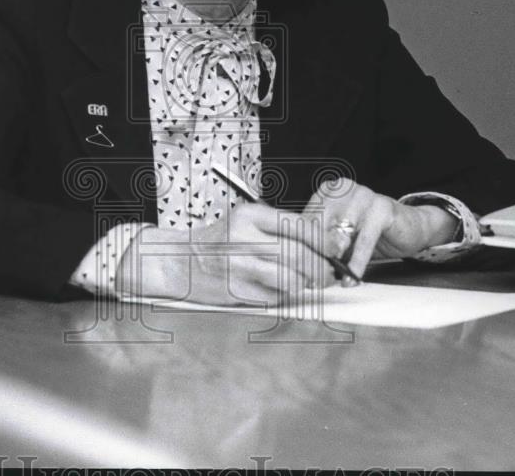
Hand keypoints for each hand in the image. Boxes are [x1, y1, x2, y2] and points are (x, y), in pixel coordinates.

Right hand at [114, 202, 335, 305]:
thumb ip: (280, 229)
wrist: (178, 261)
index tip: (335, 250)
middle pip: (300, 256)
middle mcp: (244, 239)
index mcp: (249, 216)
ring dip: (306, 285)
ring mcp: (239, 267)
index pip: (300, 226)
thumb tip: (324, 242)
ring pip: (292, 280)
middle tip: (328, 273)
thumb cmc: (220, 242)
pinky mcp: (236, 292)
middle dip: (322, 268)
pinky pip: (275, 298)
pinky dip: (284, 297)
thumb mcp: (246, 223)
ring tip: (307, 283)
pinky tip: (279, 291)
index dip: (325, 241)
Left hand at [304, 179, 459, 279]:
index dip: (302, 246)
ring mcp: (363, 195)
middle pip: (320, 226)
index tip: (298, 269)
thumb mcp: (341, 237)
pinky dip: (357, 262)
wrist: (409, 228)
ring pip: (340, 234)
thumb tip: (298, 265)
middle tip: (312, 279)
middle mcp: (344, 188)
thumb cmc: (369, 233)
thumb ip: (322, 244)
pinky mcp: (382, 207)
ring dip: (335, 261)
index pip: (307, 220)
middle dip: (316, 255)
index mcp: (329, 191)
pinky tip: (352, 277)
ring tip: (330, 281)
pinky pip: (364, 240)